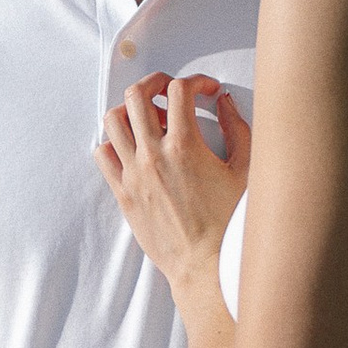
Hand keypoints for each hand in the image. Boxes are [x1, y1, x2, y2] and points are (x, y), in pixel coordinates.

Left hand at [96, 75, 249, 287]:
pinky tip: (133, 147)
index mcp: (184, 146)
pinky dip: (113, 142)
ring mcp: (133, 175)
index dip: (196, 82)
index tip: (207, 91)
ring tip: (149, 118)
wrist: (205, 266)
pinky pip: (103, 155)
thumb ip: (238, 129)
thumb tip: (225, 103)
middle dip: (155, 82)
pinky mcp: (123, 194)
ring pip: (113, 120)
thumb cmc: (228, 225)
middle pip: (137, 95)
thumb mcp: (245, 171)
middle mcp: (153, 156)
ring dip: (130, 110)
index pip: (179, 90)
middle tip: (169, 89)